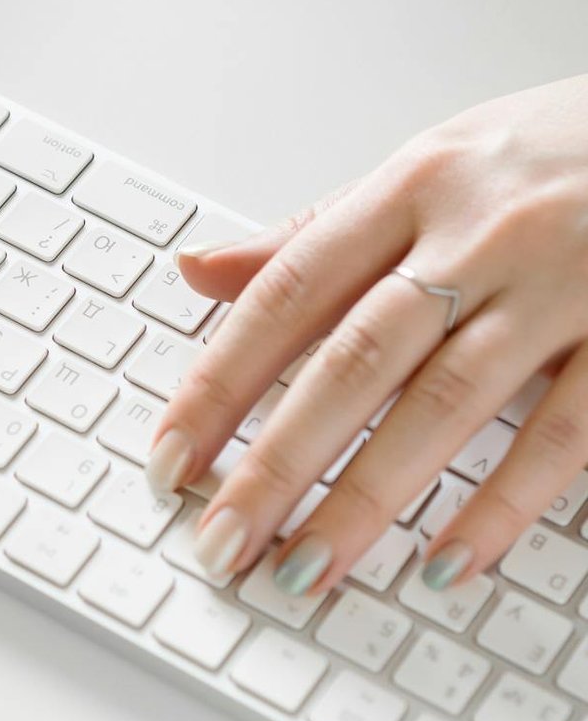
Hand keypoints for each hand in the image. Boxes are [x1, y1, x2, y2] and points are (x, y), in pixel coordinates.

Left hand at [145, 76, 587, 598]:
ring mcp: (562, 285)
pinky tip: (448, 561)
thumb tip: (198, 270)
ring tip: (307, 569)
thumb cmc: (558, 151)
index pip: (289, 291)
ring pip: (447, 402)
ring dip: (368, 497)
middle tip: (222, 540)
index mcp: (415, 185)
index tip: (172, 454)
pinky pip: (562, 433)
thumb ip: (317, 230)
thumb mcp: (433, 165)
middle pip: (356, 359)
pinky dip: (502, 504)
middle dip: (278, 460)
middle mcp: (481, 232)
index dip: (221, 379)